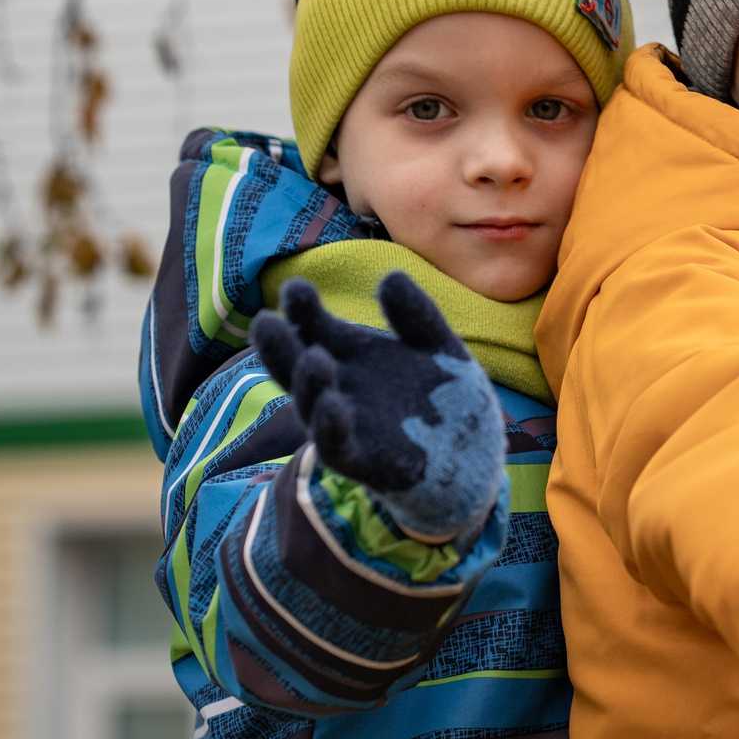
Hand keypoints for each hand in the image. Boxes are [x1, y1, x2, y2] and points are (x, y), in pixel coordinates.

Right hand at [251, 273, 504, 544]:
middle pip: (298, 366)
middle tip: (264, 321)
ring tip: (312, 356)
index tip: (296, 288)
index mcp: (352, 356)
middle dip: (280, 346)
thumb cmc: (447, 398)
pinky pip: (337, 446)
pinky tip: (333, 404)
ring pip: (312, 406)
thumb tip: (390, 276)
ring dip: (307, 384)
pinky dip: (330, 427)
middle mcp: (339, 389)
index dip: (302, 310)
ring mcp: (347, 426)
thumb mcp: (438, 347)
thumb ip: (416, 315)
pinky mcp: (363, 462)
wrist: (474, 456)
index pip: (316, 329)